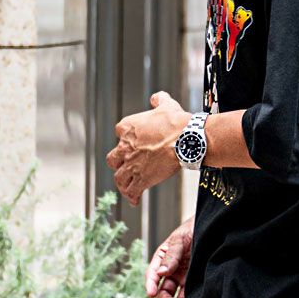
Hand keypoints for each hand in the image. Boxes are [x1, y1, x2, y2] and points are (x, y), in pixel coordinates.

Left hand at [106, 91, 190, 205]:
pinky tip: (135, 200)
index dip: (126, 138)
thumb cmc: (177, 122)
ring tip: (128, 186)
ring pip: (119, 177)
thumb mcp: (167, 105)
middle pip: (112, 159)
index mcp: (127, 127)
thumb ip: (158, 100)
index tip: (133, 143)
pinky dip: (132, 196)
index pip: (119, 132)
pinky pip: (131, 191)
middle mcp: (125, 147)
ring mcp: (132, 164)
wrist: (186, 139)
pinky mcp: (141, 179)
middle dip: (118, 163)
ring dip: (123, 182)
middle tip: (126, 166)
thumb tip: (155, 98)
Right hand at [146, 214, 194, 297]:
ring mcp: (182, 278)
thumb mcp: (180, 240)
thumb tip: (161, 272)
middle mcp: (170, 271)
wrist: (213, 229)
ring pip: (175, 297)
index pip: (153, 274)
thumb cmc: (193, 230)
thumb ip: (171, 256)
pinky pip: (188, 297)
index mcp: (162, 259)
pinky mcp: (194, 283)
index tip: (151, 293)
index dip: (150, 284)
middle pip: (162, 290)